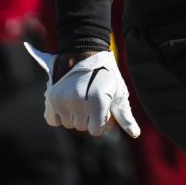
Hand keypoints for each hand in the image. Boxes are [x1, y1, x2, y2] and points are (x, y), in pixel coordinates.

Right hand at [24, 44, 141, 137]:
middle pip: (81, 127)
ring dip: (73, 114)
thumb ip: (125, 116)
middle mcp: (77, 102)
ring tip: (79, 96)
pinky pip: (52, 120)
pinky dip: (58, 113)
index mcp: (97, 101)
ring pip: (68, 124)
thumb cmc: (106, 73)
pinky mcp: (50, 98)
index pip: (96, 131)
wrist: (84, 50)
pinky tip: (66, 100)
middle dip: (87, 116)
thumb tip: (136, 134)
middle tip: (90, 97)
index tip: (102, 106)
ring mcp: (62, 100)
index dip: (101, 120)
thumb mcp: (118, 93)